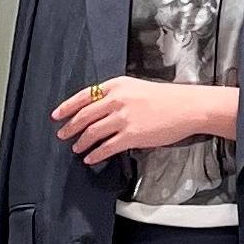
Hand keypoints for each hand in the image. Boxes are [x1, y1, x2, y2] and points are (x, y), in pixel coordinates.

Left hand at [51, 76, 202, 166]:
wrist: (187, 107)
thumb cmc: (167, 98)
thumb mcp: (136, 88)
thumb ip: (116, 96)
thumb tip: (99, 110)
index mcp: (116, 85)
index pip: (83, 96)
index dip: (66, 107)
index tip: (56, 115)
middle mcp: (116, 100)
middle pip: (84, 116)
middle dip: (69, 127)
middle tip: (63, 135)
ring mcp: (123, 118)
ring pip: (92, 132)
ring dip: (81, 142)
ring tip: (76, 148)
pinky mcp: (131, 135)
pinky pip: (106, 147)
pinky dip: (95, 153)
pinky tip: (91, 157)